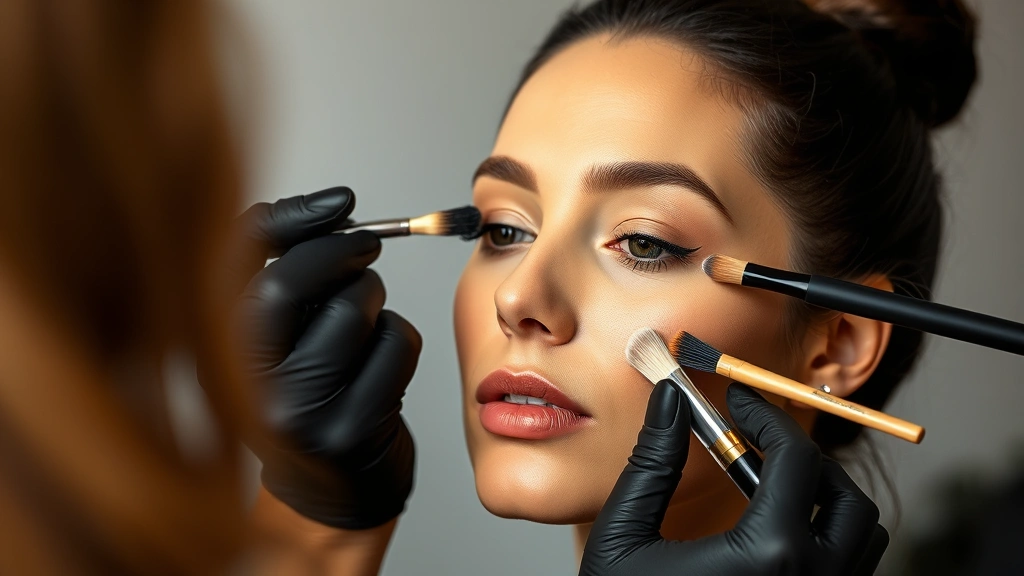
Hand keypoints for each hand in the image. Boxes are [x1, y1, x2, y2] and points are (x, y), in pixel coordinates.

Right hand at [222, 187, 421, 529]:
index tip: (341, 202)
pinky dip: (399, 339)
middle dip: (343, 252)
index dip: (290, 218)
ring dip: (375, 300)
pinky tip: (382, 365)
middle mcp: (244, 382)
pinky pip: (393, 347)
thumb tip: (335, 207)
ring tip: (366, 322)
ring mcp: (296, 412)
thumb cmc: (307, 393)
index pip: (237, 262)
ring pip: (353, 312)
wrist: (328, 490)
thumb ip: (290, 269)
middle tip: (368, 244)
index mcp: (217, 347)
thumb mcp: (279, 334)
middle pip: (291, 285)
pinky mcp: (348, 431)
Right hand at [580, 381, 887, 575]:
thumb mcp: (623, 537)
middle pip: (843, 495)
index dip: (767, 416)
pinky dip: (821, 536)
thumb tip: (671, 401)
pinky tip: (771, 528)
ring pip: (859, 537)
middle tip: (753, 437)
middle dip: (801, 455)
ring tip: (765, 481)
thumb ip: (652, 463)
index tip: (739, 400)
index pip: (795, 459)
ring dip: (822, 496)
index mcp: (769, 557)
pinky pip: (846, 570)